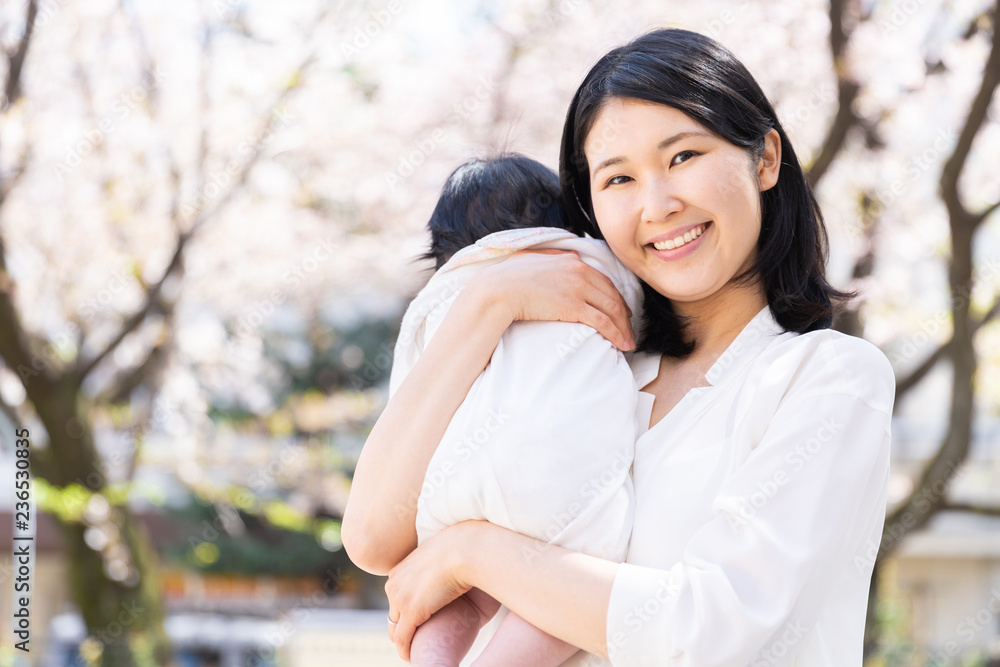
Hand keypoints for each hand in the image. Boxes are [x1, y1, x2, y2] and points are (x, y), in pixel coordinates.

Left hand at [385, 522, 478, 660]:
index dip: (404, 612)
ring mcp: (400, 597)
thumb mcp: (438, 556)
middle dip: (401, 628)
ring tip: (411, 650)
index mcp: (399, 570)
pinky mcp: (411, 610)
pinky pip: (403, 638)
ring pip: (395, 628)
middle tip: (412, 640)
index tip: (414, 622)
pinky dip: (405, 650)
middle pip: (393, 614)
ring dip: (403, 640)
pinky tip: (410, 657)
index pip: (396, 597)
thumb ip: (433, 566)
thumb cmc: (460, 549)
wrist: (465, 549)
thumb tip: (443, 570)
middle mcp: (394, 583)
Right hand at [466, 249, 635, 350]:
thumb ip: (551, 259)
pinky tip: (621, 343)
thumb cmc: (508, 277)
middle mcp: (580, 271)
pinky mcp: (574, 306)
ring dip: (624, 327)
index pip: (602, 280)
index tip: (620, 310)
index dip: (615, 297)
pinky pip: (603, 322)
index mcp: (571, 260)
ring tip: (628, 342)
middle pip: (612, 295)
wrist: (499, 288)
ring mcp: (578, 288)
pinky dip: (616, 333)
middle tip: (629, 328)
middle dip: (624, 314)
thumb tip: (560, 260)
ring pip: (612, 309)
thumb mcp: (533, 260)